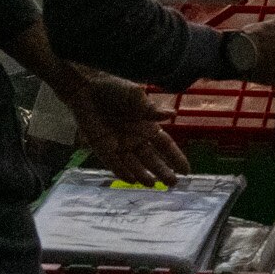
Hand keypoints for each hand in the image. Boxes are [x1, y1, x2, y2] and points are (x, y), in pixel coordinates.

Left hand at [69, 74, 187, 187]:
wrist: (88, 89)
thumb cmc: (115, 89)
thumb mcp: (136, 97)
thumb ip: (151, 110)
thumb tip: (172, 115)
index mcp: (147, 126)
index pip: (165, 146)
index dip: (176, 158)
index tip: (186, 171)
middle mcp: (135, 139)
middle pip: (152, 160)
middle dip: (163, 172)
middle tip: (173, 184)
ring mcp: (119, 145)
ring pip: (135, 165)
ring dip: (143, 176)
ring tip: (153, 184)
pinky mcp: (103, 148)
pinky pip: (114, 164)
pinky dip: (123, 172)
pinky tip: (132, 180)